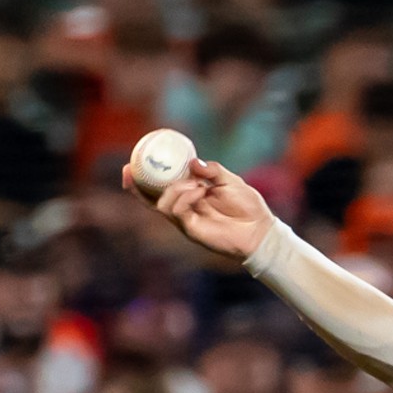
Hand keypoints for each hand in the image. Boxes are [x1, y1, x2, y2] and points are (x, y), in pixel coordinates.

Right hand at [122, 158, 275, 259]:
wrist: (260, 230)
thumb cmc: (248, 206)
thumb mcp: (231, 180)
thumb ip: (212, 170)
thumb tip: (192, 162)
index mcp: (190, 194)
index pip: (161, 186)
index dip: (144, 176)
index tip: (132, 161)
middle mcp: (184, 207)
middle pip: (151, 198)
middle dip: (137, 184)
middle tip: (132, 168)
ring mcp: (186, 220)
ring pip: (162, 204)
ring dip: (176, 189)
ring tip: (197, 184)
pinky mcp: (191, 230)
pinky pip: (177, 212)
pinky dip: (185, 198)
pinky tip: (200, 191)